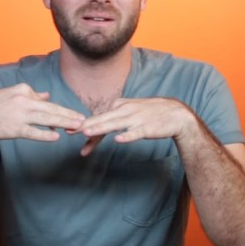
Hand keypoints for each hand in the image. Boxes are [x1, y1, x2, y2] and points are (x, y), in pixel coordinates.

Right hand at [0, 83, 85, 140]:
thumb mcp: (12, 94)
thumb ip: (31, 95)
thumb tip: (46, 96)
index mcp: (24, 90)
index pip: (47, 101)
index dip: (62, 110)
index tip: (74, 114)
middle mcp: (24, 100)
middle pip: (52, 109)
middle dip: (69, 115)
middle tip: (83, 119)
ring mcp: (19, 115)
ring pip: (47, 119)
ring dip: (64, 123)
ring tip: (77, 126)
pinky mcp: (13, 129)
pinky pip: (33, 132)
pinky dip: (45, 134)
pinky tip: (56, 136)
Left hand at [78, 97, 194, 155]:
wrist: (175, 114)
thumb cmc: (150, 113)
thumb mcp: (130, 110)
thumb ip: (114, 115)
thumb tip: (99, 121)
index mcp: (120, 106)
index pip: (99, 117)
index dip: (84, 124)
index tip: (69, 130)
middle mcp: (125, 110)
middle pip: (102, 119)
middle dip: (85, 125)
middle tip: (70, 130)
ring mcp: (136, 118)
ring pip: (115, 124)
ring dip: (101, 128)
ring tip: (87, 132)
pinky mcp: (147, 127)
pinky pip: (135, 132)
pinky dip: (127, 135)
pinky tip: (118, 139)